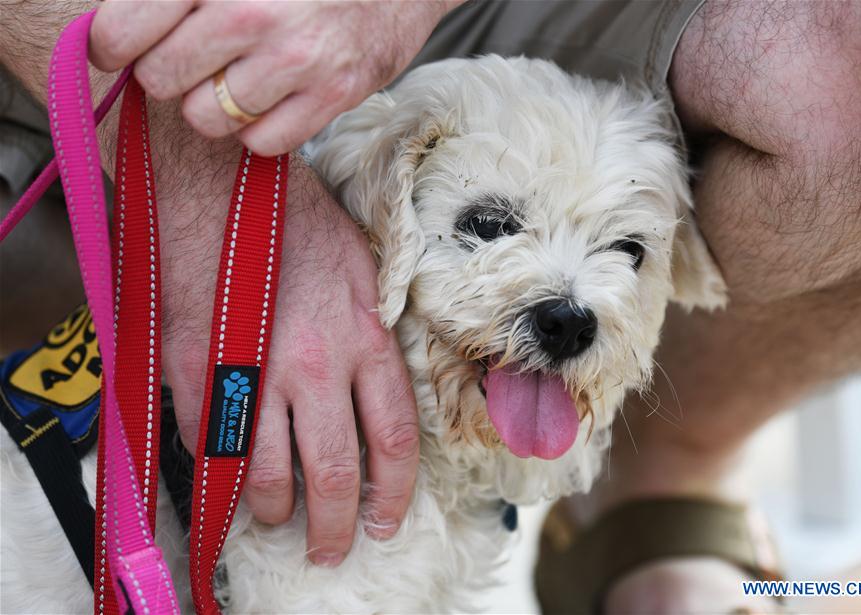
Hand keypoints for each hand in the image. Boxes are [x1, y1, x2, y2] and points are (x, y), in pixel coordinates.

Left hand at [89, 0, 461, 154]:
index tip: (118, 49)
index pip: (124, 29)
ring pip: (206, 118)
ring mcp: (295, 58)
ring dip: (213, 105)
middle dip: (169, 74)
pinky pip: (260, 143)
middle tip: (195, 60)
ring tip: (238, 78)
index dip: (110, 46)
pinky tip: (272, 97)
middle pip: (161, 80)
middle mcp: (251, 11)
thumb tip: (115, 36)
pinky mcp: (332, 95)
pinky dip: (258, 129)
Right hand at [161, 160, 419, 566]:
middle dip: (336, 526)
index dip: (393, 493)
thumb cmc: (292, 217)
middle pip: (333, 473)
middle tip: (332, 547)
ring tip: (281, 521)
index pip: (393, 439)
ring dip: (277, 511)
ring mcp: (252, 370)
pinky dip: (221, 476)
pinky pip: (210, 445)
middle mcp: (314, 364)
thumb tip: (380, 381)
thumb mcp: (362, 265)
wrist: (215, 183)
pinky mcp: (195, 369)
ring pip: (269, 474)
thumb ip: (375, 329)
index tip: (385, 520)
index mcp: (363, 337)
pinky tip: (229, 487)